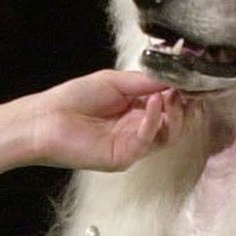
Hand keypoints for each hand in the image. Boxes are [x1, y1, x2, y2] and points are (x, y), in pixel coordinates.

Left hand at [0, 69, 190, 182]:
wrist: (45, 119)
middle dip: (183, 106)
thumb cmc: (73, 98)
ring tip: (170, 95)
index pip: (169, 107)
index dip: (182, 95)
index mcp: (135, 112)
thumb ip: (144, 81)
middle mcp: (137, 130)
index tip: (191, 80)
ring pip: (167, 136)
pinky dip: (153, 121)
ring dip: (174, 114)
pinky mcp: (123, 157)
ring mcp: (132, 146)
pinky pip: (147, 141)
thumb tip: (175, 78)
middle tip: (184, 89)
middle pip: (174, 124)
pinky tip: (152, 103)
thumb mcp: (114, 81)